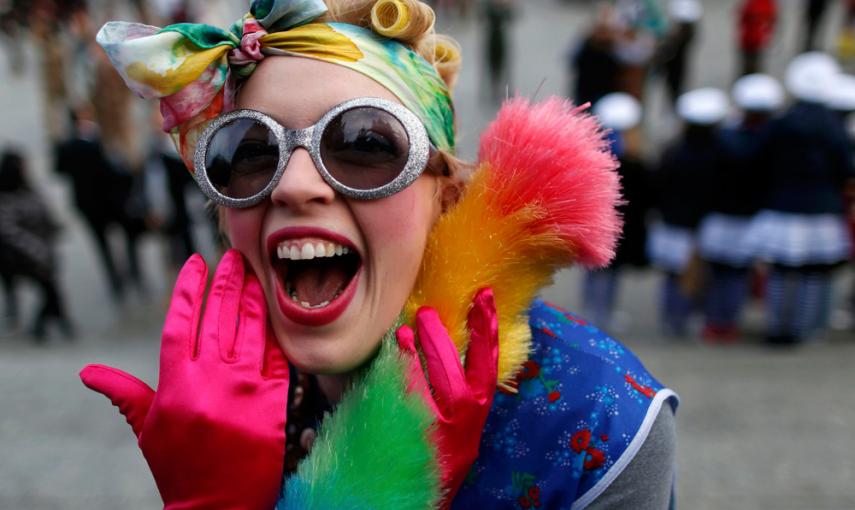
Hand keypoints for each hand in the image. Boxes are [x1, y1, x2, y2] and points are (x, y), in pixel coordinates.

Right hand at [80, 250, 288, 509]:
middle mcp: (210, 381)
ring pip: (250, 330)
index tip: (195, 262)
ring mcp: (245, 390)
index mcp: (175, 384)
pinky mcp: (274, 401)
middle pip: (218, 317)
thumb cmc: (180, 467)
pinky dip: (275, 333)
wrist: (219, 506)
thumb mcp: (147, 429)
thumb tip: (88, 373)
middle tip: (231, 257)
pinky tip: (276, 312)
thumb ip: (124, 393)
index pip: (180, 322)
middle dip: (225, 282)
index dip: (187, 289)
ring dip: (253, 298)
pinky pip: (277, 357)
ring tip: (254, 275)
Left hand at [396, 288, 498, 508]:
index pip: (487, 372)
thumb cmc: (424, 467)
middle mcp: (461, 433)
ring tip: (409, 328)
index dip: (487, 333)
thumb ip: (448, 400)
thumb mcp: (448, 437)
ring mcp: (437, 439)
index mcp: (471, 426)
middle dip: (446, 341)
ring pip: (440, 388)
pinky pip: (408, 400)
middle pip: (461, 379)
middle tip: (429, 312)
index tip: (484, 298)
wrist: (403, 509)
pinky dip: (402, 372)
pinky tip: (393, 352)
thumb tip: (433, 351)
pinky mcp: (410, 443)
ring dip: (425, 352)